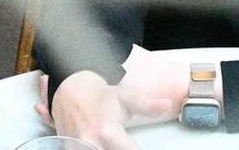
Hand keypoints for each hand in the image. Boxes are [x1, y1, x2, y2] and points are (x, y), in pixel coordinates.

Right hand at [51, 70, 172, 149]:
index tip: (141, 146)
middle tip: (127, 142)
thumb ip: (148, 105)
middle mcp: (90, 145)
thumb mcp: (127, 96)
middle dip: (124, 149)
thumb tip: (167, 105)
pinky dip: (102, 149)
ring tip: (118, 142)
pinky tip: (107, 144)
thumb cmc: (102, 96)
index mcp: (107, 131)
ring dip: (112, 148)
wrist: (71, 93)